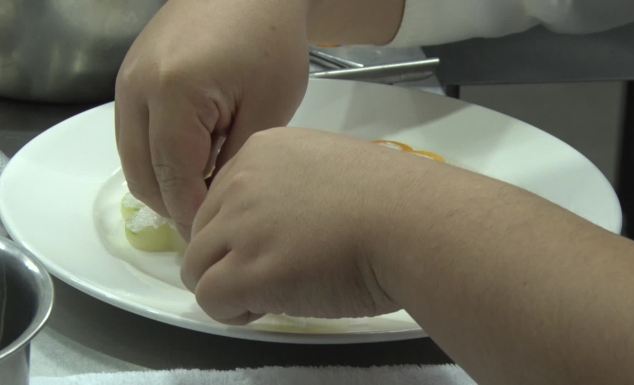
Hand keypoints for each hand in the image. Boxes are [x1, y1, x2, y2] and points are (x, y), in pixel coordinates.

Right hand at [115, 0, 309, 237]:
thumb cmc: (271, 43)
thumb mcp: (266, 110)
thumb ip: (234, 164)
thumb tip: (212, 205)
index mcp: (172, 96)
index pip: (172, 179)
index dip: (194, 215)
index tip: (216, 237)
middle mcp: (136, 90)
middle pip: (142, 175)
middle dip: (175, 205)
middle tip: (213, 220)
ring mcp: (128, 80)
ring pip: (134, 158)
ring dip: (165, 182)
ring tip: (207, 191)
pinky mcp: (132, 75)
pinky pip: (136, 133)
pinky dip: (160, 156)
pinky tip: (196, 158)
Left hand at [181, 128, 436, 323]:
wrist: (413, 223)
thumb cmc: (392, 200)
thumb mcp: (332, 171)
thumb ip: (294, 187)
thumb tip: (285, 224)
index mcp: (263, 150)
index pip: (221, 197)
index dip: (240, 229)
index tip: (271, 245)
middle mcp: (240, 181)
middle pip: (203, 231)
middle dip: (230, 258)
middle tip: (275, 272)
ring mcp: (240, 225)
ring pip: (197, 266)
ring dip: (229, 285)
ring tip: (274, 292)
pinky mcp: (246, 270)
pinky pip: (210, 299)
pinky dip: (233, 311)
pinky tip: (269, 306)